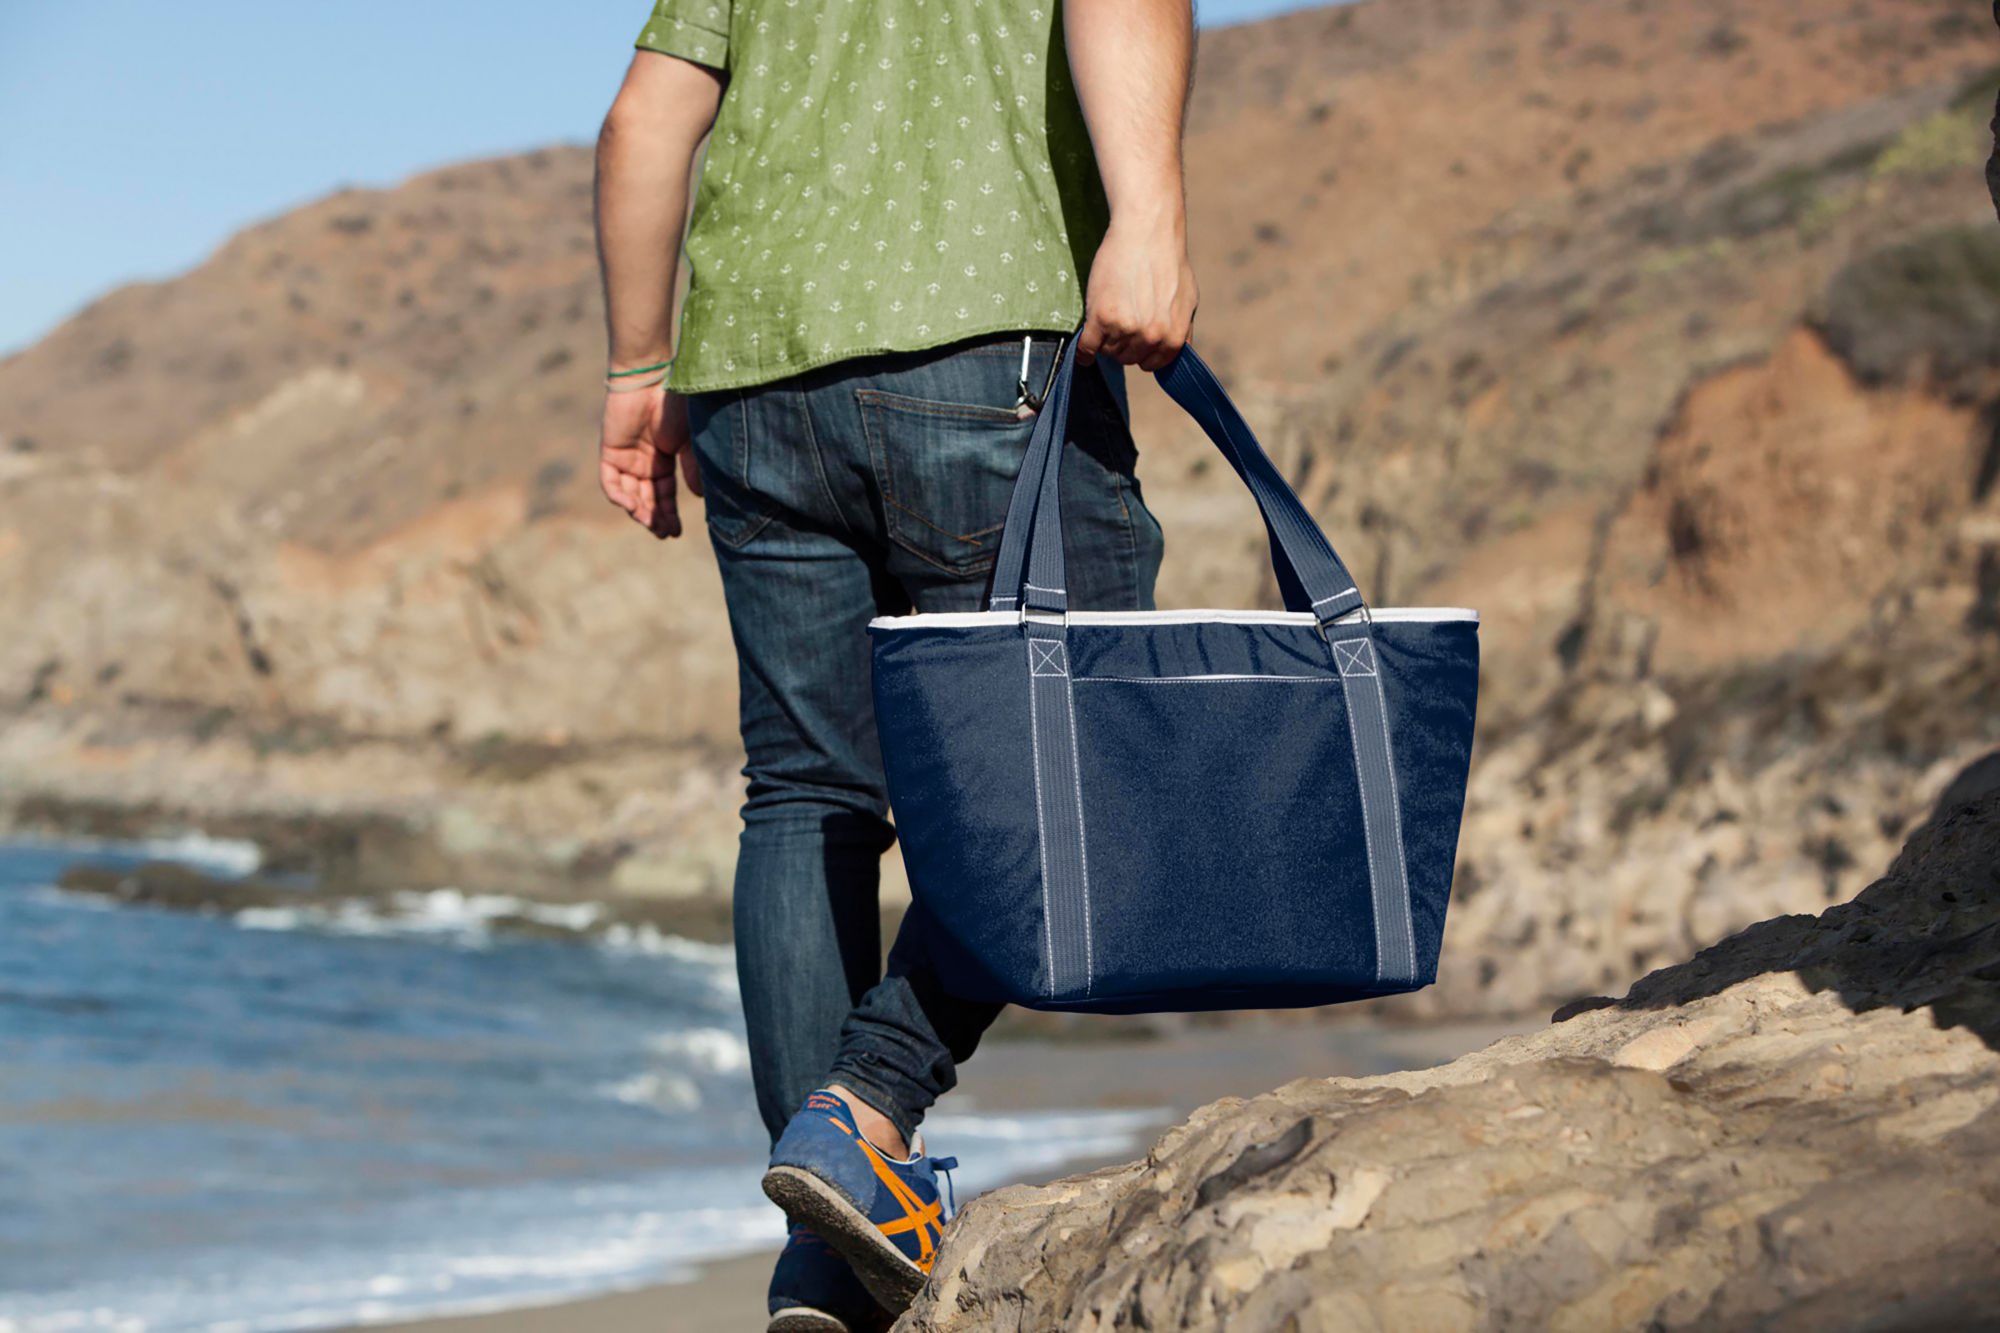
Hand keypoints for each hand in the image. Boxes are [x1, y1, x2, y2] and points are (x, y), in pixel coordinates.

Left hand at [599, 384, 702, 538]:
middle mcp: (643, 463)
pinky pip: (610, 482)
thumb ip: (692, 469)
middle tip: (664, 533)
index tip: (676, 533)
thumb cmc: (676, 406)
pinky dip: (620, 497)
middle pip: (647, 499)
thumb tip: (697, 498)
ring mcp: (626, 458)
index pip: (664, 495)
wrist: (654, 379)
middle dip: (655, 518)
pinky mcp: (610, 452)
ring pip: (629, 495)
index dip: (670, 515)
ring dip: (639, 512)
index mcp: (663, 461)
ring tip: (652, 524)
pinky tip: (634, 507)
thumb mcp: (690, 442)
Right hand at [1077, 215, 1197, 372]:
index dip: (1141, 352)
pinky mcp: (1102, 317)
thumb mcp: (1188, 300)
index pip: (1150, 365)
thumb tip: (1177, 350)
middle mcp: (1150, 337)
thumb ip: (1182, 330)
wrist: (1147, 231)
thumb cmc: (1167, 261)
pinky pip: (1088, 347)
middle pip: (1127, 359)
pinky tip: (1083, 351)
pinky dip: (1083, 351)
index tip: (1134, 340)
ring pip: (1108, 351)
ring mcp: (1125, 329)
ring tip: (1109, 316)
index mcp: (1172, 338)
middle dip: (1123, 344)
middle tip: (1120, 320)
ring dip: (1105, 340)